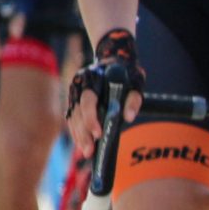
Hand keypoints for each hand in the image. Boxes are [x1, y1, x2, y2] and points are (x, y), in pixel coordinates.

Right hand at [65, 28, 142, 154]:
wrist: (114, 58)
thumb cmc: (127, 73)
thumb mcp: (136, 83)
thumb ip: (133, 100)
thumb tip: (129, 118)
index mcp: (92, 79)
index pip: (88, 101)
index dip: (91, 118)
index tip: (98, 134)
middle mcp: (79, 86)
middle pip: (78, 112)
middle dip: (83, 133)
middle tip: (89, 150)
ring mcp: (74, 92)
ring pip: (73, 117)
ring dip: (78, 135)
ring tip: (86, 152)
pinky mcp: (74, 100)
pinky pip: (72, 118)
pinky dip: (76, 131)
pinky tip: (81, 144)